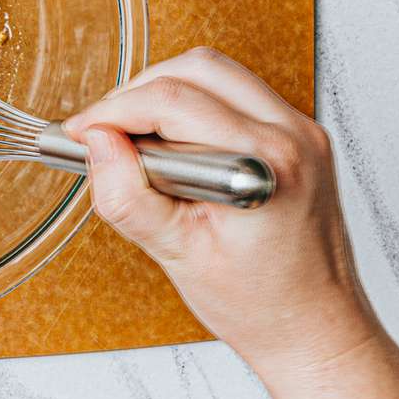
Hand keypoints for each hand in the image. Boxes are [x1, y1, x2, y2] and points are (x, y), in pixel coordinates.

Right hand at [65, 47, 376, 377]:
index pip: (172, 101)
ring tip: (136, 140)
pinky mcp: (300, 137)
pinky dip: (196, 107)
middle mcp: (293, 136)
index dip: (113, 111)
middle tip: (104, 131)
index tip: (82, 132)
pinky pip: (238, 95)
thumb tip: (97, 143)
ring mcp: (302, 132)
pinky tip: (174, 148)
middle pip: (198, 68)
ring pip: (218, 73)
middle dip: (138, 92)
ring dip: (167, 94)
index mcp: (265, 163)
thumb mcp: (175, 255)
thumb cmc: (260, 306)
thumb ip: (127, 195)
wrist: (315, 331)